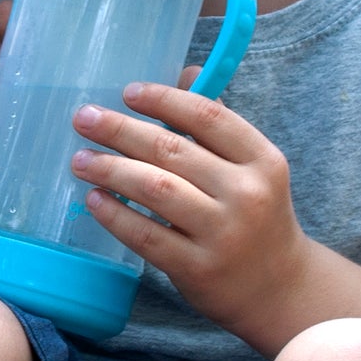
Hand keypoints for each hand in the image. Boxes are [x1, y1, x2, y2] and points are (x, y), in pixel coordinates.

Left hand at [70, 82, 309, 344]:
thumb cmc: (258, 218)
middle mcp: (246, 194)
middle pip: (172, 151)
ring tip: (81, 159)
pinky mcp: (198, 268)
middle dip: (121, 131)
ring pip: (155, 189)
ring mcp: (222, 234)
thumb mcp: (254, 169)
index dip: (164, 100)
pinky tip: (95, 199)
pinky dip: (115, 214)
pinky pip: (146, 235)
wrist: (279, 288)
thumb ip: (219, 125)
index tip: (128, 93)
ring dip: (111, 169)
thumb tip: (185, 72)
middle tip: (85, 119)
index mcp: (262, 160)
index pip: (208, 117)